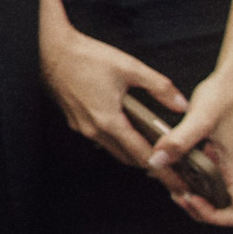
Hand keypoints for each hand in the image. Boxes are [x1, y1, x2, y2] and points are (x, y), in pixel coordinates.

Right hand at [41, 20, 187, 172]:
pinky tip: (126, 127)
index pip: (142, 155)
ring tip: (152, 146)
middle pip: (128, 158)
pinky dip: (117, 140)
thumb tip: (181, 104)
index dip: (163, 170)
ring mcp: (82, 126)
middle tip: (171, 164)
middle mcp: (94, 129)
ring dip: (132, 152)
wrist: (51, 50)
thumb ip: (160, 87)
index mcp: (109, 120)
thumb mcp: (130, 67)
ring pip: (114, 149)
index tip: (177, 183)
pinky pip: (101, 138)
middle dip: (150, 163)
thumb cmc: (85, 57)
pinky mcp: (75, 120)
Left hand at [150, 70, 232, 227]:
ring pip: (214, 193)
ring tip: (169, 179)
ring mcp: (231, 163)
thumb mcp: (200, 119)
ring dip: (193, 193)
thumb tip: (156, 162)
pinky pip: (208, 175)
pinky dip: (192, 176)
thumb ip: (178, 142)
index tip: (192, 198)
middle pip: (222, 209)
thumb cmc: (226, 95)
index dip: (214, 216)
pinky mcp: (222, 153)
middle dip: (197, 207)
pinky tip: (172, 162)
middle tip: (174, 191)